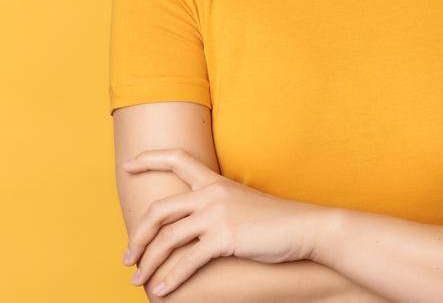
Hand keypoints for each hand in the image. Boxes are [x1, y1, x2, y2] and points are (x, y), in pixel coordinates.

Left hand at [119, 148, 333, 296]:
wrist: (307, 227)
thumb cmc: (278, 221)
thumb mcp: (244, 204)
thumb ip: (218, 207)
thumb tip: (195, 226)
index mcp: (216, 182)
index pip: (178, 159)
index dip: (150, 159)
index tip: (128, 166)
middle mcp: (212, 194)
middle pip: (158, 210)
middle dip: (137, 236)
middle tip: (127, 258)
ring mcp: (217, 215)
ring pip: (167, 239)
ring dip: (148, 263)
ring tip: (138, 280)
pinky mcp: (225, 237)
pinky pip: (187, 261)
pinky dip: (171, 278)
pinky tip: (161, 291)